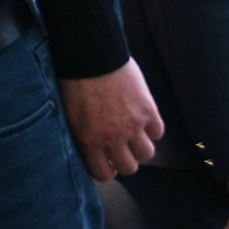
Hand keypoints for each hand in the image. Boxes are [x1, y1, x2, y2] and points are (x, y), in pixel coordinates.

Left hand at [58, 60, 162, 180]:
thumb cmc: (74, 80)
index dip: (108, 169)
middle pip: (130, 168)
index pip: (104, 174)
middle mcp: (112, 138)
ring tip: (135, 133)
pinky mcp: (148, 110)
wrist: (91, 54)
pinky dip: (152, 128)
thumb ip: (83, 135)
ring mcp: (133, 125)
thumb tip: (92, 149)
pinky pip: (158, 132)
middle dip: (126, 160)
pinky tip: (143, 118)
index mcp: (89, 141)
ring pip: (147, 154)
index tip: (108, 161)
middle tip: (123, 148)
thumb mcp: (70, 114)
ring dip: (141, 146)